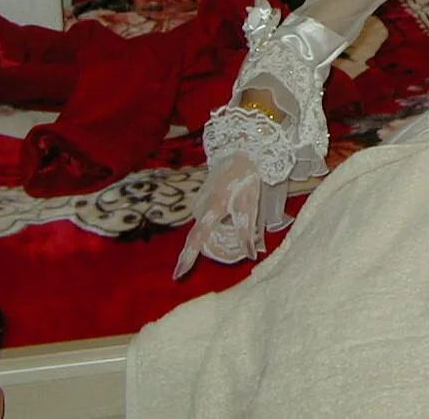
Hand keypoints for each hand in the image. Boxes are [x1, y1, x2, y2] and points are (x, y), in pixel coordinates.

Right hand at [174, 152, 261, 278]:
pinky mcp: (201, 197)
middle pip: (198, 236)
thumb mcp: (249, 206)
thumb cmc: (245, 180)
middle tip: (206, 260)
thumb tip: (250, 255)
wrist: (240, 153)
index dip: (187, 258)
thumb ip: (247, 232)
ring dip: (211, 236)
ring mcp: (198, 202)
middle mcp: (199, 208)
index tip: (177, 275)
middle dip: (200, 251)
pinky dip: (212, 224)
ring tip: (228, 234)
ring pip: (202, 227)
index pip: (196, 240)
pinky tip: (226, 220)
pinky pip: (204, 218)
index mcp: (210, 211)